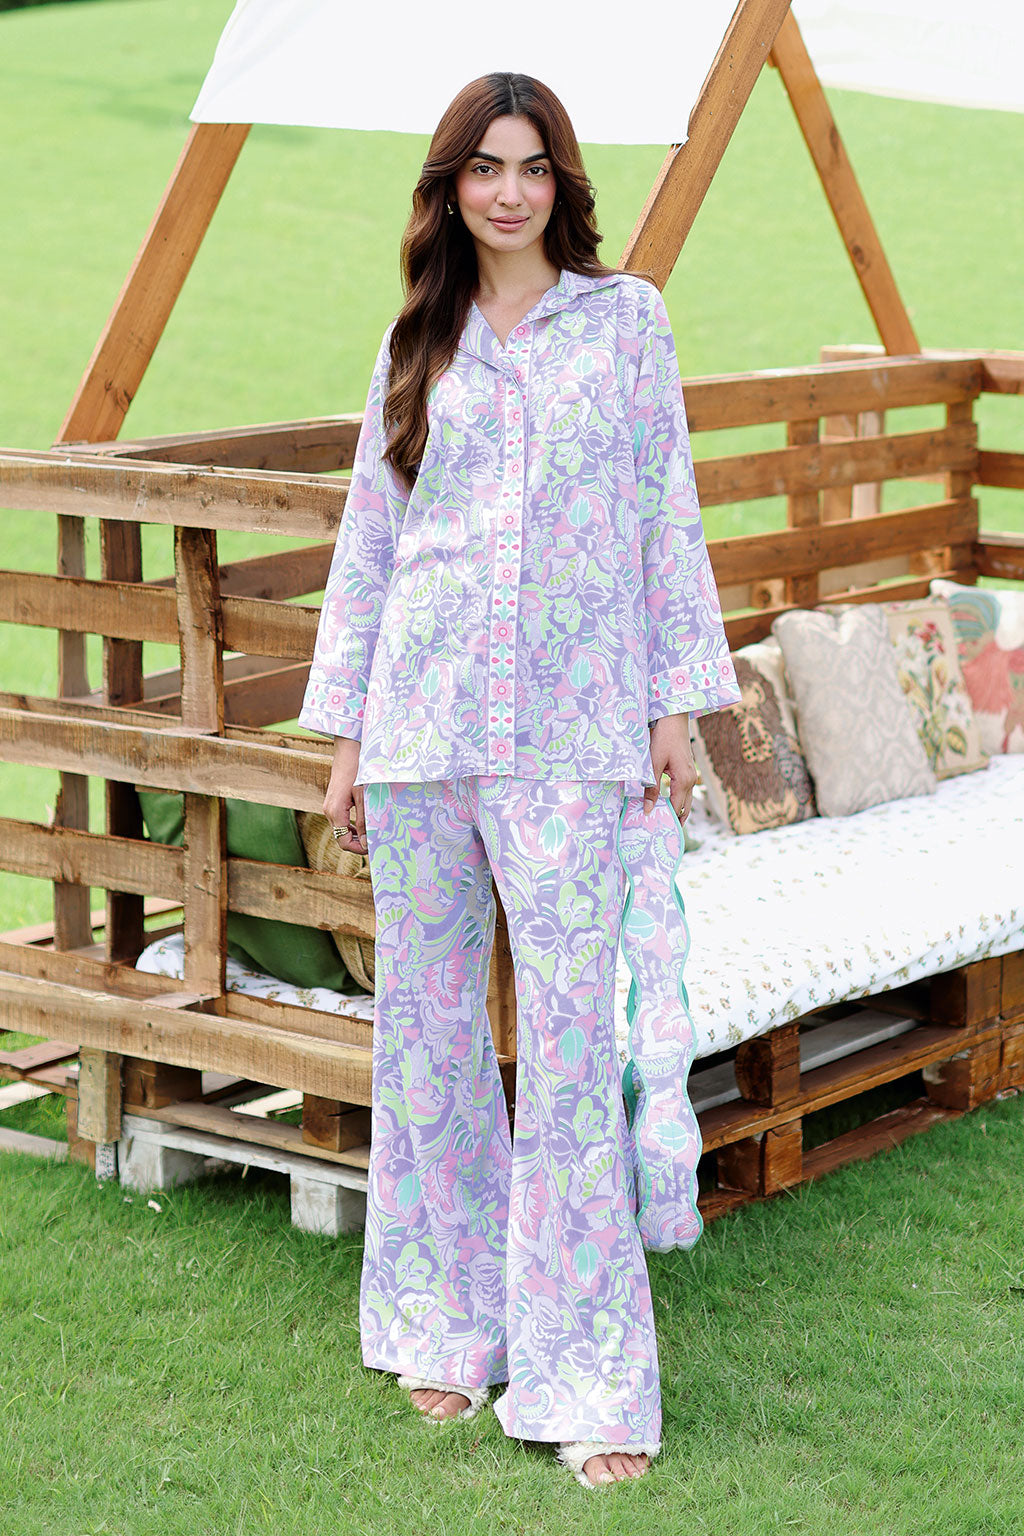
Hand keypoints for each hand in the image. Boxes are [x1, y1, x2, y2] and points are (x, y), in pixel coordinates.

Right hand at [323, 736, 366, 853]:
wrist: (348, 751)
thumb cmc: (358, 771)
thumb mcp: (363, 797)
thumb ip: (363, 820)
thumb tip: (366, 842)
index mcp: (334, 812)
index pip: (343, 842)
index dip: (358, 848)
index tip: (373, 846)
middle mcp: (329, 811)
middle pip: (341, 838)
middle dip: (357, 843)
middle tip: (375, 841)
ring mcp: (329, 807)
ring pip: (341, 830)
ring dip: (355, 835)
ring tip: (372, 833)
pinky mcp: (333, 802)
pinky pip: (341, 821)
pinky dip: (351, 826)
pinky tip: (364, 823)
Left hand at [645, 713, 696, 821]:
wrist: (673, 719)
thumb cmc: (662, 739)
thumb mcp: (653, 764)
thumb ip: (651, 788)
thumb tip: (648, 809)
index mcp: (684, 780)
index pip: (677, 809)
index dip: (667, 820)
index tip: (657, 831)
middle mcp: (691, 780)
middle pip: (685, 808)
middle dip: (674, 820)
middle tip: (662, 833)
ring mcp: (691, 775)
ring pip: (685, 801)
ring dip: (676, 811)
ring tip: (663, 822)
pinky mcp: (686, 771)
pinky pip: (684, 792)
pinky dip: (676, 801)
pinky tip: (665, 805)